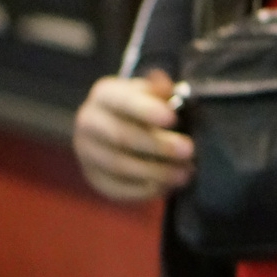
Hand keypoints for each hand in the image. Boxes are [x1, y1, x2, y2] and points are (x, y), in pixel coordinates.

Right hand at [71, 69, 193, 201]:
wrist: (122, 126)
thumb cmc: (146, 106)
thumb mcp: (154, 92)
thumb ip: (161, 90)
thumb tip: (167, 87)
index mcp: (104, 94)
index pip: (123, 101)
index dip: (147, 110)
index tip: (172, 118)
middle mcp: (88, 122)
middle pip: (121, 136)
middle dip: (158, 145)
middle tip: (189, 150)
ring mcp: (87, 152)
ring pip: (119, 165)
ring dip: (156, 172)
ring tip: (185, 173)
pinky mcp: (93, 177)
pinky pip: (116, 188)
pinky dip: (144, 189)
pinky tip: (168, 186)